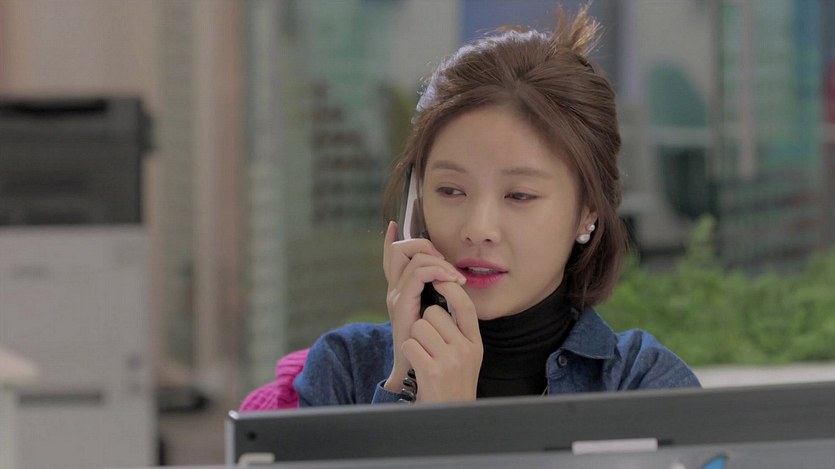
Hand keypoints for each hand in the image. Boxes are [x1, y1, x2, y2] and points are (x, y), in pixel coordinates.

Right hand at [382, 221, 466, 393]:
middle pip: (402, 249)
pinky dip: (438, 271)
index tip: (393, 224)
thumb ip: (436, 298)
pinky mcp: (401, 303)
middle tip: (446, 263)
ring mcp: (396, 295)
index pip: (391, 258)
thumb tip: (451, 279)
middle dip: (426, 246)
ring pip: (413, 257)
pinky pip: (418, 274)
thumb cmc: (429, 345)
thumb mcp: (433, 317)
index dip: (390, 240)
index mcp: (400, 290)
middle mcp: (394, 289)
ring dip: (438, 260)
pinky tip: (452, 281)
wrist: (414, 370)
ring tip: (454, 276)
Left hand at [402, 279, 482, 401]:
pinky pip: (411, 345)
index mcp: (475, 343)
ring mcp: (450, 361)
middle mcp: (466, 350)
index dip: (450, 288)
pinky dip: (410, 353)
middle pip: (433, 313)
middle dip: (424, 323)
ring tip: (423, 356)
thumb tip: (443, 293)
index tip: (438, 281)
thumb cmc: (452, 382)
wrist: (450, 415)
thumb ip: (459, 330)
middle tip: (428, 343)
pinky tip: (418, 367)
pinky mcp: (432, 371)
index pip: (465, 305)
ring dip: (415, 339)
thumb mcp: (467, 355)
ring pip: (419, 327)